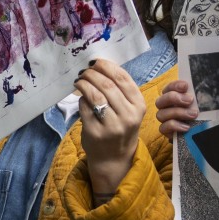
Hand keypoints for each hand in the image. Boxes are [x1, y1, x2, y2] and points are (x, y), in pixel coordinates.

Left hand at [75, 59, 146, 200]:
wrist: (114, 158)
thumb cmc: (121, 128)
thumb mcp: (129, 110)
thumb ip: (120, 91)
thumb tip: (101, 65)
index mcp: (139, 106)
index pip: (123, 79)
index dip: (107, 67)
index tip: (96, 61)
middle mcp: (128, 116)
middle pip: (108, 86)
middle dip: (93, 74)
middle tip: (84, 70)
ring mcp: (112, 126)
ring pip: (96, 96)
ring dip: (84, 84)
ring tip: (79, 80)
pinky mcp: (95, 133)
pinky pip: (85, 109)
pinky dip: (81, 99)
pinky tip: (80, 96)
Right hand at [155, 79, 198, 135]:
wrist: (201, 133)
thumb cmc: (202, 115)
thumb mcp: (203, 104)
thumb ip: (200, 97)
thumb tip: (207, 88)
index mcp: (173, 97)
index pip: (168, 88)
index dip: (174, 85)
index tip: (185, 86)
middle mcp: (166, 107)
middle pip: (160, 100)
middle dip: (173, 98)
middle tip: (189, 100)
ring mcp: (165, 119)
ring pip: (161, 114)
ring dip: (177, 113)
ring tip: (194, 114)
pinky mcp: (166, 131)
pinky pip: (163, 128)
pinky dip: (174, 126)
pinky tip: (187, 127)